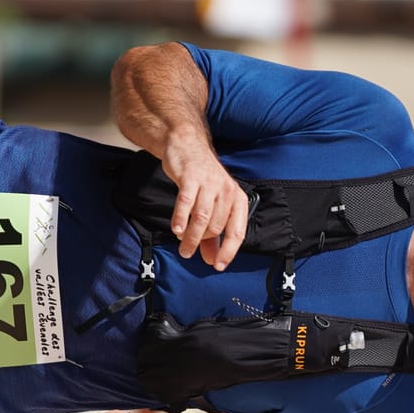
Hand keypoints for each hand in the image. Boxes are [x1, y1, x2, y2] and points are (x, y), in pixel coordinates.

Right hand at [163, 137, 248, 269]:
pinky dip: (181, 219)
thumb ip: (212, 235)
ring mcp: (210, 183)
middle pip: (216, 227)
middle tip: (188, 249)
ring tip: (182, 246)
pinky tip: (176, 229)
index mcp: (237, 199)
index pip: (237, 231)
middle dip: (202, 243)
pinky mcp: (191, 178)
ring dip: (191, 237)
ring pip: (202, 219)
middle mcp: (227, 191)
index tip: (218, 266)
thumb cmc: (201, 179)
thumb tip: (212, 260)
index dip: (228, 251)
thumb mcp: (212, 204)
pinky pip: (186, 204)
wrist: (187, 146)